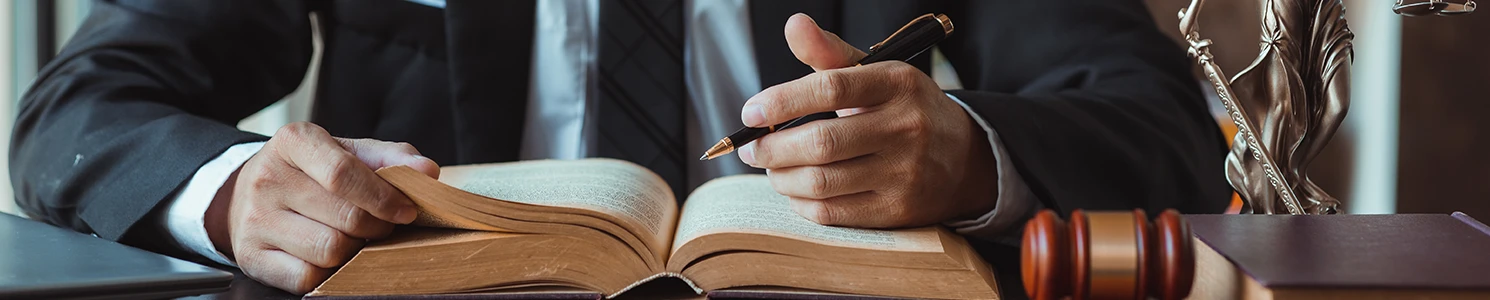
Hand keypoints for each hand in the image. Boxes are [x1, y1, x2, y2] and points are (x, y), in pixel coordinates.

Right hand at [203, 122, 439, 293]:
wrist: (252, 192)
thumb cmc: (313, 171)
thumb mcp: (349, 151)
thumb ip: (390, 158)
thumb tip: (427, 171)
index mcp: (294, 142)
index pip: (342, 174)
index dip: (382, 197)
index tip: (407, 211)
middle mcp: (267, 178)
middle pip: (345, 217)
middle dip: (377, 227)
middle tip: (383, 226)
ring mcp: (255, 220)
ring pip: (329, 250)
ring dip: (355, 250)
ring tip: (356, 238)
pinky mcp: (252, 256)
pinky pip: (306, 277)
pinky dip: (330, 273)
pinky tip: (332, 256)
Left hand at [739, 14, 997, 227]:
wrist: (964, 160)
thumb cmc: (904, 111)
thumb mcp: (877, 74)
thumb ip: (830, 53)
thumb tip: (794, 25)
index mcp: (898, 84)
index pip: (831, 88)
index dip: (783, 100)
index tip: (750, 112)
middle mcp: (905, 127)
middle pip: (822, 142)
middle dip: (772, 148)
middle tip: (751, 149)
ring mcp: (904, 173)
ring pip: (822, 181)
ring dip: (782, 177)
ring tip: (772, 168)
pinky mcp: (898, 210)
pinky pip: (834, 212)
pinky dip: (802, 203)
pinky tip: (795, 192)